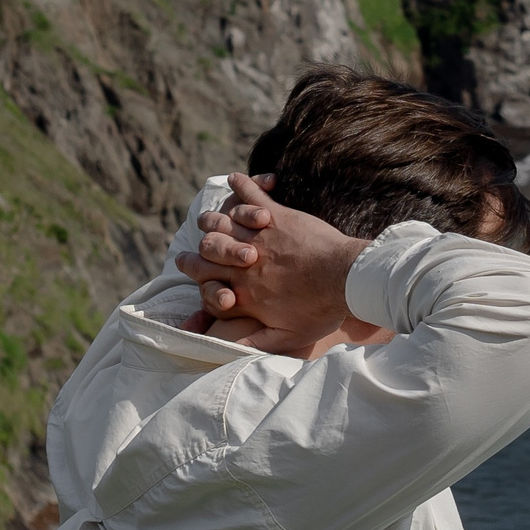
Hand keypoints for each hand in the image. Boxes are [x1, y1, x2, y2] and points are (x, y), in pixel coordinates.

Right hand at [175, 173, 370, 354]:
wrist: (345, 280)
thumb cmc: (321, 309)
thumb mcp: (289, 336)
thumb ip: (258, 342)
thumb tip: (232, 350)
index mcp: (244, 291)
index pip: (205, 280)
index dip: (192, 271)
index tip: (183, 262)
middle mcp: (244, 262)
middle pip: (207, 248)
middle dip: (199, 246)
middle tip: (196, 240)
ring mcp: (257, 236)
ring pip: (222, 221)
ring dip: (215, 217)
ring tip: (213, 215)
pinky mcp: (275, 216)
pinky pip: (251, 194)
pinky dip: (242, 185)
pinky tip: (235, 178)